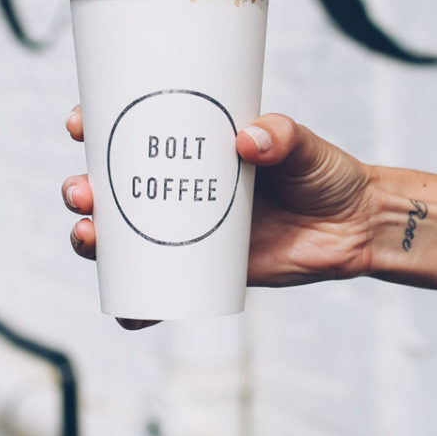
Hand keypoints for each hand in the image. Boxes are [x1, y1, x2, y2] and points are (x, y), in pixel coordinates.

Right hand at [63, 109, 378, 321]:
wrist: (356, 227)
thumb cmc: (325, 173)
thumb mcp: (304, 146)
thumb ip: (282, 136)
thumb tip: (249, 138)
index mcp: (192, 145)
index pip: (132, 131)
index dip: (95, 127)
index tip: (80, 123)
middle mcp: (180, 186)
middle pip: (111, 187)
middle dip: (82, 189)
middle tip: (83, 192)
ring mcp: (188, 230)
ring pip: (122, 238)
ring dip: (94, 240)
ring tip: (90, 239)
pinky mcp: (205, 269)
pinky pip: (159, 290)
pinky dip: (137, 305)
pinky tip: (128, 312)